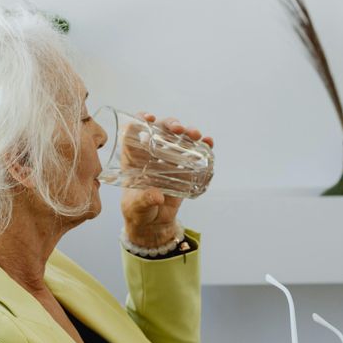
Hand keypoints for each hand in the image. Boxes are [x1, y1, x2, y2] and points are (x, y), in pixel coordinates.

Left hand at [121, 112, 213, 247]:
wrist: (153, 224)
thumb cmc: (137, 212)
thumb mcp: (136, 207)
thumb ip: (144, 200)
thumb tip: (157, 196)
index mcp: (133, 158)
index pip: (134, 132)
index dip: (140, 121)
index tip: (149, 118)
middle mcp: (151, 155)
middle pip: (160, 130)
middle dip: (170, 124)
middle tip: (179, 129)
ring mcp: (168, 160)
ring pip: (178, 138)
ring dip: (188, 132)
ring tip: (196, 135)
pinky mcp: (183, 169)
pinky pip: (193, 153)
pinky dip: (202, 146)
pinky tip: (208, 142)